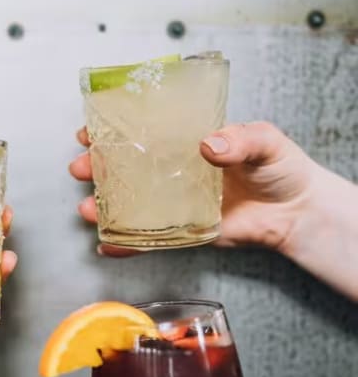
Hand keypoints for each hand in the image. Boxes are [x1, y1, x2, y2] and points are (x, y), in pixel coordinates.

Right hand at [69, 122, 319, 254]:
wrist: (294, 213)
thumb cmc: (280, 169)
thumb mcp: (265, 142)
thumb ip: (241, 139)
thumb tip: (209, 145)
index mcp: (187, 142)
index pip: (144, 132)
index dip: (113, 130)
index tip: (89, 131)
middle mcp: (174, 171)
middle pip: (126, 168)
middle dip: (97, 168)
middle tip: (81, 168)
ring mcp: (174, 202)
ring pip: (131, 204)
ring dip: (104, 207)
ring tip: (87, 211)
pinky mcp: (181, 231)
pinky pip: (149, 238)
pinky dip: (126, 245)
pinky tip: (107, 246)